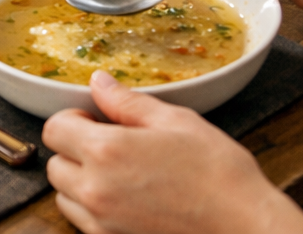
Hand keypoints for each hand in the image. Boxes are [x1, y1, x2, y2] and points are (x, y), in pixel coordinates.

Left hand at [43, 72, 302, 233]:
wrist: (248, 229)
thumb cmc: (220, 175)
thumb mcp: (177, 122)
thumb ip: (128, 102)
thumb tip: (99, 83)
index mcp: (106, 151)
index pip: (54, 129)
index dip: (72, 120)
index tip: (94, 120)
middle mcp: (95, 190)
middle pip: (55, 165)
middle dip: (74, 152)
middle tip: (110, 147)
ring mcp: (103, 223)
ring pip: (65, 198)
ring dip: (81, 183)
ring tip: (121, 176)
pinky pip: (86, 224)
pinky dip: (96, 211)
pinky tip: (130, 201)